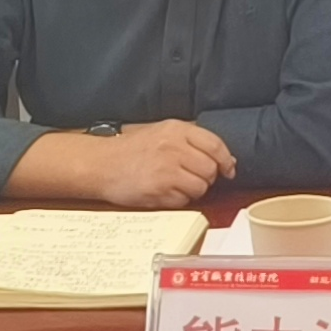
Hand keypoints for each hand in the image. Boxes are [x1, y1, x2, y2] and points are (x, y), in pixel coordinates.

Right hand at [81, 121, 233, 208]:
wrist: (102, 163)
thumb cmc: (132, 150)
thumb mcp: (162, 132)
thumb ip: (193, 141)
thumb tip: (227, 159)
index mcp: (176, 130)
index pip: (215, 145)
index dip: (226, 160)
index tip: (228, 169)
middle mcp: (173, 148)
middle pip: (210, 169)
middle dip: (207, 177)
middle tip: (194, 177)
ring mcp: (166, 170)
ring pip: (200, 187)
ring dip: (194, 190)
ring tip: (177, 185)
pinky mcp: (158, 190)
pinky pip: (184, 200)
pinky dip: (179, 200)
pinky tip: (165, 191)